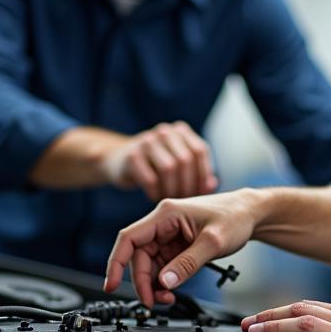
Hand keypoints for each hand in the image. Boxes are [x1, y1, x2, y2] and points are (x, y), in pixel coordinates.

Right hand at [102, 121, 217, 200]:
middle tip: (184, 200)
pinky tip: (155, 198)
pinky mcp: (131, 156)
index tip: (200, 193)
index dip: (202, 174)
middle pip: (185, 160)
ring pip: (168, 168)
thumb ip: (197, 172)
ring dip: (172, 190)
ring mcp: (146, 141)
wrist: (118, 161)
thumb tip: (212, 184)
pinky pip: (150, 179)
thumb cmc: (155, 166)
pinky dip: (156, 192)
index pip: (199, 150)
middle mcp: (164, 132)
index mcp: (180, 131)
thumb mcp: (178, 165)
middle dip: (187, 185)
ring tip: (170, 199)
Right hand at [104, 191, 258, 302]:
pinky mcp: (177, 245)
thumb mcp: (213, 242)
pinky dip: (164, 281)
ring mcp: (169, 235)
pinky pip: (162, 266)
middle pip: (138, 257)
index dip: (116, 263)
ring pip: (149, 264)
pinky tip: (173, 291)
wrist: (251, 213)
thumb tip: (165, 282)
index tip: (111, 285)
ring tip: (168, 299)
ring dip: (153, 285)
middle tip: (155, 303)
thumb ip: (188, 263)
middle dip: (143, 282)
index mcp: (166, 214)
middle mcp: (163, 223)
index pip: (129, 238)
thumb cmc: (235, 216)